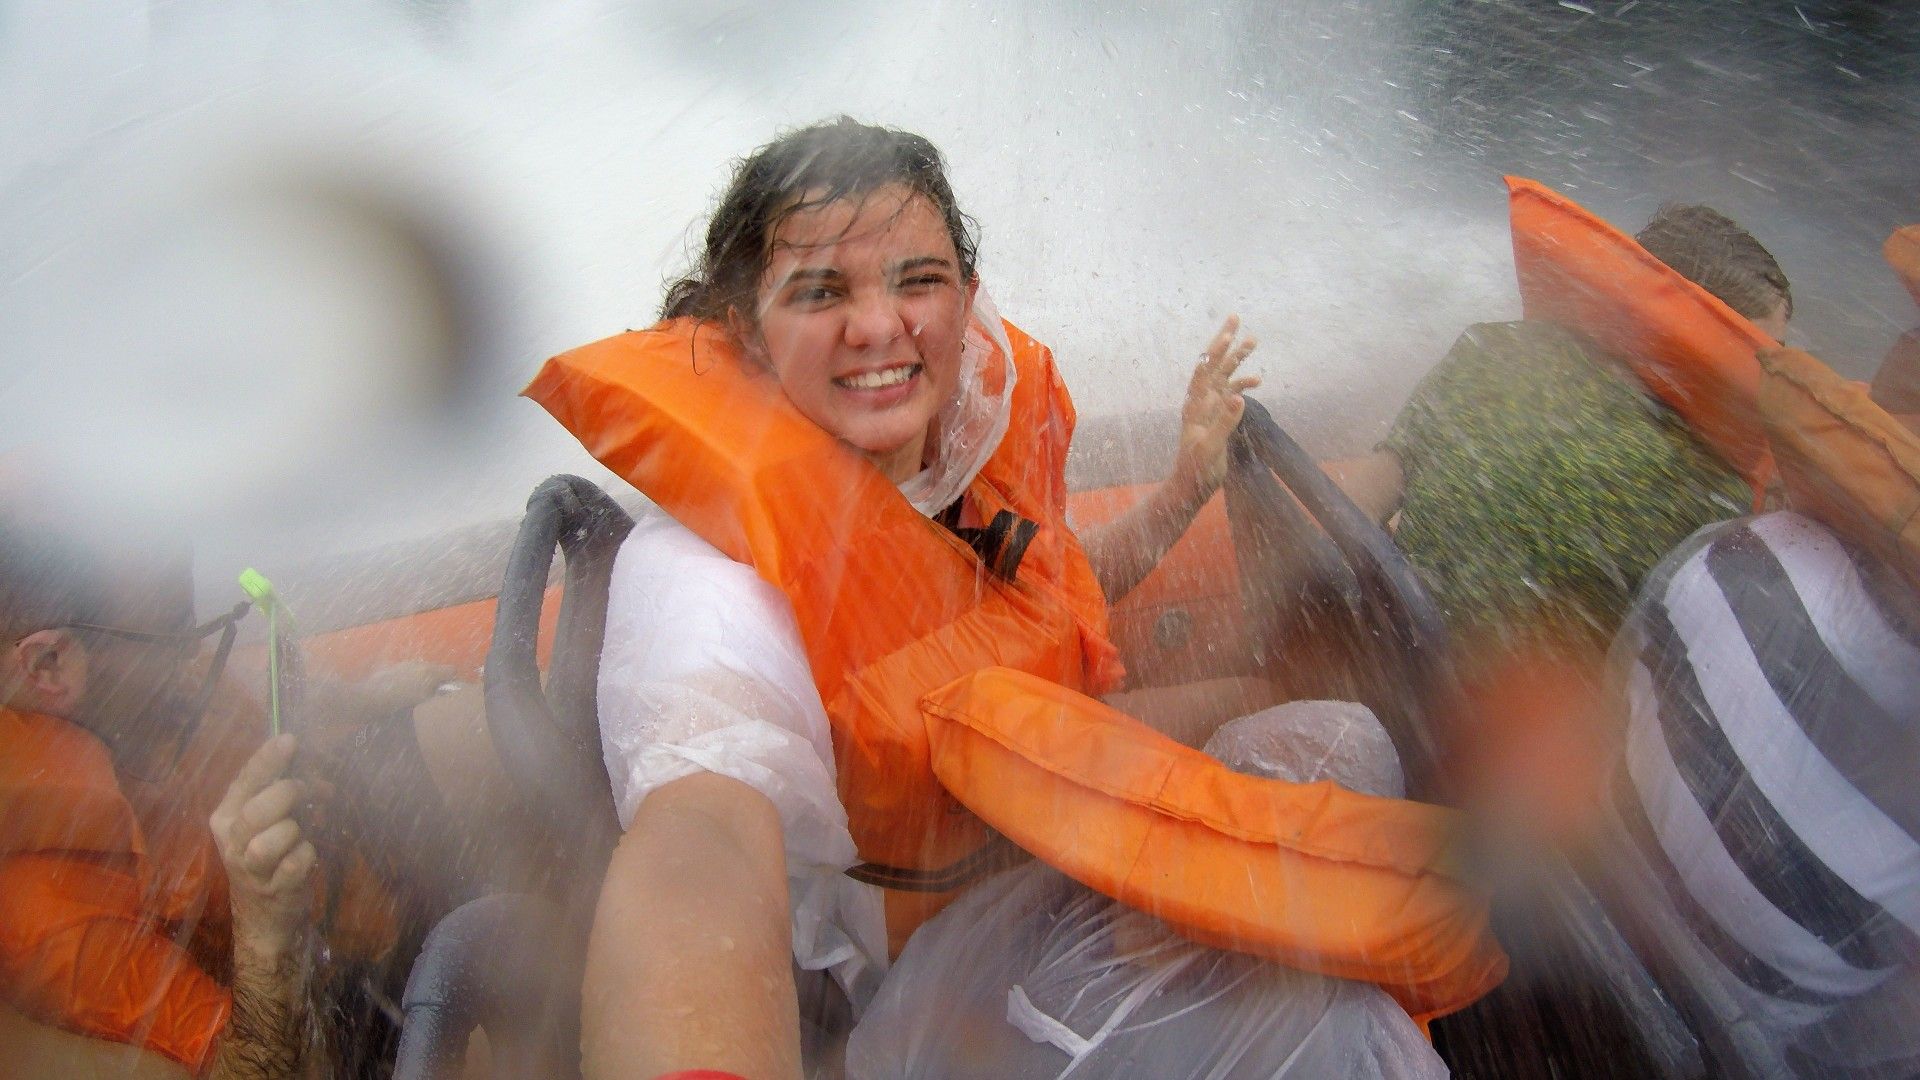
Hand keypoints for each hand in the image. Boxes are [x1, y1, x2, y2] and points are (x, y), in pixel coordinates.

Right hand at [210, 734, 319, 953]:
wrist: (264, 916)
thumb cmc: (269, 857)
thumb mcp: (265, 821)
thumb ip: (277, 790)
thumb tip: (308, 757)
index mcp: (226, 817)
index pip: (243, 781)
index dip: (267, 760)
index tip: (290, 739)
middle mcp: (231, 841)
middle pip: (258, 809)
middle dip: (289, 794)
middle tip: (309, 790)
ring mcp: (249, 868)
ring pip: (273, 839)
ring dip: (295, 831)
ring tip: (300, 835)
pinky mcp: (272, 889)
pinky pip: (296, 864)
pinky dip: (307, 856)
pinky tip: (305, 857)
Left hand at [340, 660, 461, 714]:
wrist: (365, 699)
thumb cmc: (396, 703)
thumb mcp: (422, 703)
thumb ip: (437, 696)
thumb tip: (448, 694)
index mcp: (429, 671)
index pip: (452, 670)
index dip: (454, 682)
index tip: (450, 694)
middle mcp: (418, 664)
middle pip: (436, 671)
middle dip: (437, 683)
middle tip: (432, 699)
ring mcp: (403, 665)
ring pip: (421, 672)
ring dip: (422, 682)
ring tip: (415, 698)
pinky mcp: (390, 668)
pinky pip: (407, 674)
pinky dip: (408, 682)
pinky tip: (401, 694)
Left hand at [1172, 315, 1260, 502]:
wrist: (1192, 485)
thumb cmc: (1197, 469)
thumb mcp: (1211, 447)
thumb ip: (1224, 422)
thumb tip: (1239, 396)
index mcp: (1195, 405)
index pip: (1204, 371)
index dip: (1215, 352)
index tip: (1228, 334)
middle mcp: (1201, 401)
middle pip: (1213, 364)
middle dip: (1224, 341)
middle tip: (1235, 317)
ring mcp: (1210, 407)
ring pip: (1224, 375)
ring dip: (1237, 358)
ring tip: (1253, 340)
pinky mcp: (1219, 416)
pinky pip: (1231, 393)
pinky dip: (1243, 384)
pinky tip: (1257, 381)